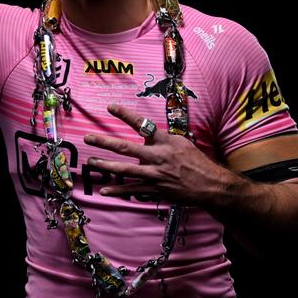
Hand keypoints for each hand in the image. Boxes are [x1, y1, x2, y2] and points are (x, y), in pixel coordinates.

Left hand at [84, 103, 231, 206]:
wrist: (209, 185)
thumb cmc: (196, 162)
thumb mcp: (182, 143)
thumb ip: (162, 139)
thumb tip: (148, 133)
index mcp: (165, 141)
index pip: (142, 124)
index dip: (126, 115)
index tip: (110, 107)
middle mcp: (157, 156)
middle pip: (125, 147)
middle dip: (104, 142)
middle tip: (88, 137)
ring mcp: (154, 174)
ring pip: (124, 169)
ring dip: (105, 166)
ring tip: (91, 162)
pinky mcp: (154, 189)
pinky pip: (132, 189)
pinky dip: (117, 190)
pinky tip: (103, 190)